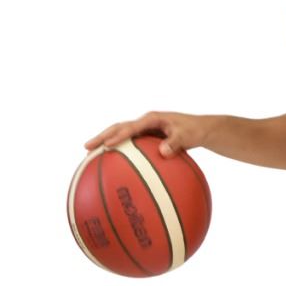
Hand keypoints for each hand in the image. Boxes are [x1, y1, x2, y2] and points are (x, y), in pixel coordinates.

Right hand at [83, 110, 208, 157]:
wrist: (199, 129)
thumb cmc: (194, 130)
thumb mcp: (188, 135)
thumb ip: (175, 143)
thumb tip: (163, 152)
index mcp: (152, 119)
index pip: (130, 127)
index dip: (118, 136)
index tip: (107, 144)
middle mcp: (144, 123)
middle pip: (118, 129)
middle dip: (102, 137)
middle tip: (86, 148)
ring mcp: (144, 131)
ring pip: (120, 136)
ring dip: (105, 144)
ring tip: (90, 157)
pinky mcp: (145, 139)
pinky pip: (129, 146)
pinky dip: (119, 153)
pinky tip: (111, 167)